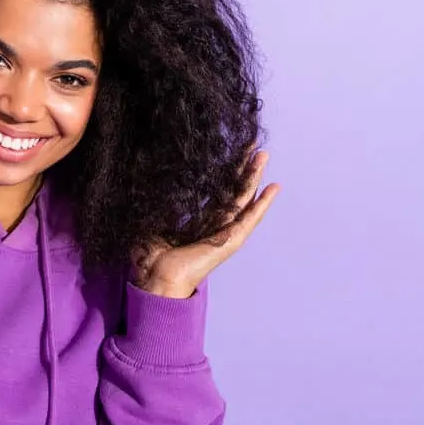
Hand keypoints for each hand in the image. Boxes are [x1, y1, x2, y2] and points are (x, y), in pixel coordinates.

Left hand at [135, 150, 280, 298]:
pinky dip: (262, 203)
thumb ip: (160, 201)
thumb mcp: (154, 219)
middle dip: (244, 167)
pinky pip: (249, 219)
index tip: (232, 152)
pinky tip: (273, 187)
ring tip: (263, 154)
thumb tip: (152, 174)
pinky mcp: (230, 241)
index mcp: (200, 222)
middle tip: (253, 145)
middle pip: (235, 191)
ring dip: (255, 176)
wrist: (156, 279)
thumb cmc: (150, 256)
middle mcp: (216, 226)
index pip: (218, 191)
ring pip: (244, 199)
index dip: (226, 171)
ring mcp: (226, 234)